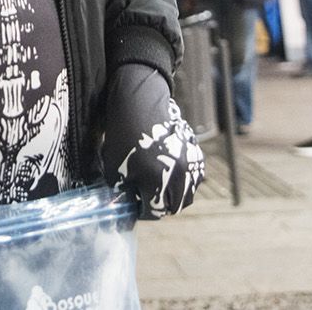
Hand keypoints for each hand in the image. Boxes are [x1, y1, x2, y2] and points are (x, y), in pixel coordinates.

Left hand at [101, 63, 204, 219]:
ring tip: (156, 187)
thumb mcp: (115, 168)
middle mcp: (180, 175)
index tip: (133, 204)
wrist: (140, 101)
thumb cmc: (123, 134)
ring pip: (186, 194)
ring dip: (172, 196)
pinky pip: (193, 179)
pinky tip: (168, 174)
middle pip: (173, 206)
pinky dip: (182, 182)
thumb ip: (123, 193)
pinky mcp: (196, 154)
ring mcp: (191, 164)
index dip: (141, 211)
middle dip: (158, 205)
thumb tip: (127, 208)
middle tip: (144, 197)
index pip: (154, 211)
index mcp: (158, 180)